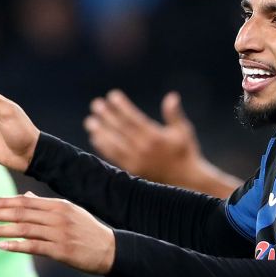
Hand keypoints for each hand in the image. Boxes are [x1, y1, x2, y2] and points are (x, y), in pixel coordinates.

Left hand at [0, 192, 115, 273]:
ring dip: (1, 230)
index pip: (26, 201)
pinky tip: (2, 245)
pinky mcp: (61, 251)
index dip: (5, 202)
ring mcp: (60, 234)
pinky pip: (34, 246)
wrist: (111, 250)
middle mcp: (58, 217)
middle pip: (21, 213)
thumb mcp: (70, 213)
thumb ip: (46, 206)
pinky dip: (16, 245)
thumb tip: (24, 197)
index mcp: (59, 205)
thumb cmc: (88, 232)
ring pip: (24, 229)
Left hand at [85, 90, 238, 196]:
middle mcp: (144, 148)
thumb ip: (174, 114)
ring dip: (101, 131)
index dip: (122, 106)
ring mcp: (137, 160)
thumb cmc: (185, 152)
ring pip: (114, 143)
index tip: (112, 96)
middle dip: (107, 116)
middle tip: (96, 104)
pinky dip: (104, 147)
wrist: (185, 180)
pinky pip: (114, 157)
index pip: (134, 118)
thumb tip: (172, 96)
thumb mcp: (183, 131)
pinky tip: (95, 138)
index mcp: (156, 136)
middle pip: (121, 129)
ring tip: (90, 121)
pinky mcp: (132, 171)